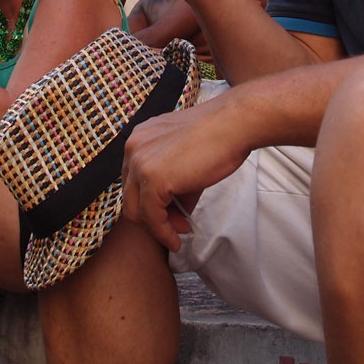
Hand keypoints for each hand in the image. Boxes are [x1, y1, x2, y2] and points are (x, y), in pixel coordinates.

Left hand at [121, 95, 250, 251]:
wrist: (233, 124)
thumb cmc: (217, 136)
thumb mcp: (185, 159)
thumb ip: (173, 185)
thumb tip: (173, 214)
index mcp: (139, 138)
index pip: (133, 180)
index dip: (151, 201)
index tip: (173, 214)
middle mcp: (133, 148)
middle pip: (130, 196)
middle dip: (153, 216)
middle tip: (178, 226)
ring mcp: (140, 163)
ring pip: (135, 210)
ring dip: (157, 228)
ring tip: (180, 232)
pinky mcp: (152, 179)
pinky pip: (151, 217)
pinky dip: (163, 233)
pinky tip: (177, 239)